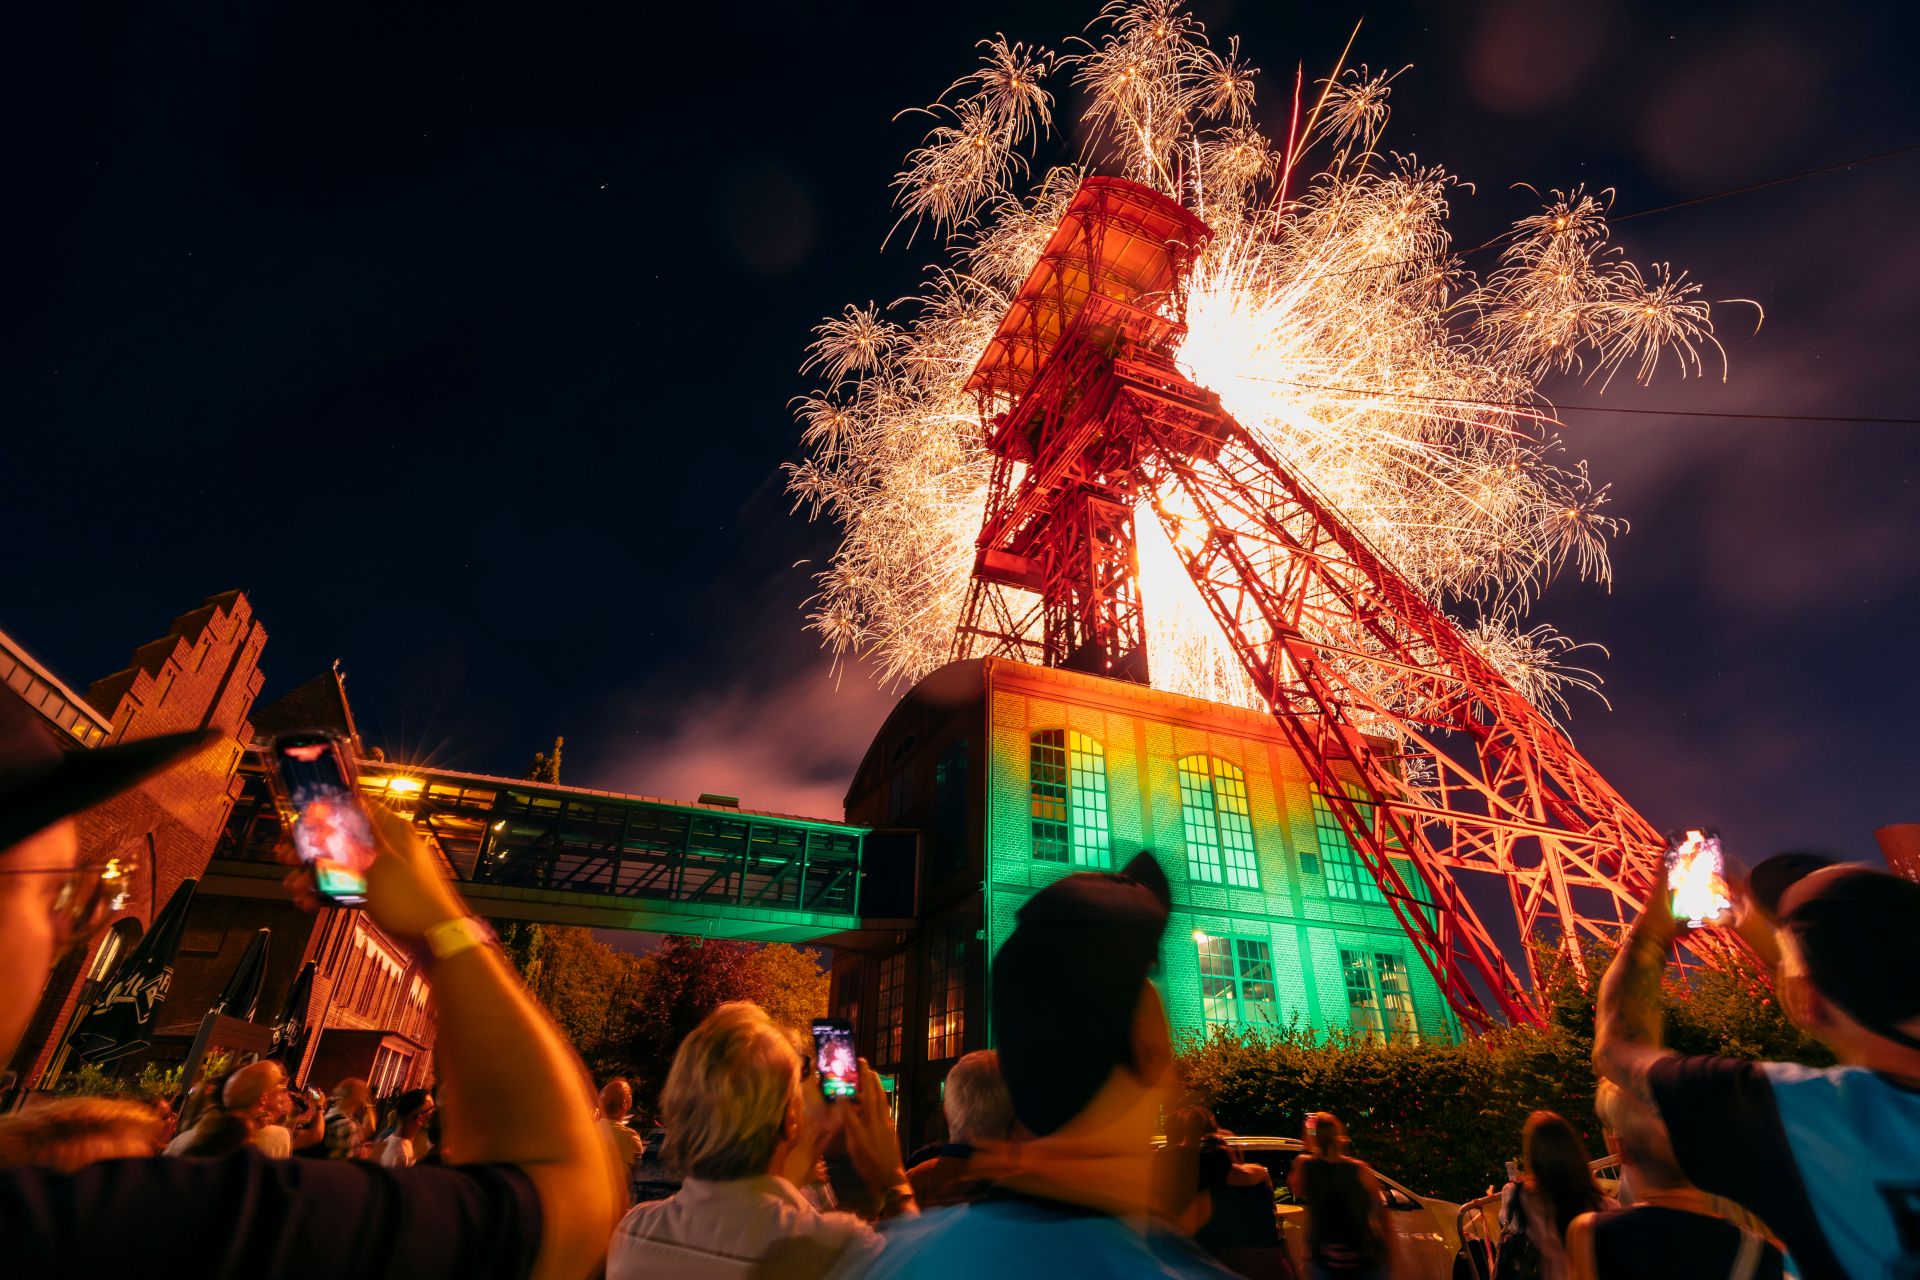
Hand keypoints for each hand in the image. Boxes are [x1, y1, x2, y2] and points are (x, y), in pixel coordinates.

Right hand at [282, 804, 466, 942]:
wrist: (435, 937)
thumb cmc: (411, 898)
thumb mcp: (376, 866)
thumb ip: (349, 844)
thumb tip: (328, 818)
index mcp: (393, 831)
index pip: (355, 809)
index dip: (326, 813)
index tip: (300, 822)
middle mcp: (387, 847)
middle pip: (342, 839)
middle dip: (311, 849)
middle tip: (284, 856)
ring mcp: (382, 871)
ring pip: (341, 865)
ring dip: (314, 875)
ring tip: (292, 887)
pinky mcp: (379, 894)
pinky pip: (348, 888)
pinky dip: (329, 894)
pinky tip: (308, 903)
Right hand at [840, 1058, 906, 1194]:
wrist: (889, 1179)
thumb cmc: (869, 1162)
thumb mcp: (854, 1142)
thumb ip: (849, 1118)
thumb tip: (843, 1099)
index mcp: (871, 1119)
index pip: (865, 1092)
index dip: (860, 1078)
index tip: (857, 1064)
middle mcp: (880, 1119)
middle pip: (875, 1094)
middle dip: (869, 1078)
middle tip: (864, 1064)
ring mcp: (886, 1125)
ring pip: (881, 1101)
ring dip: (875, 1087)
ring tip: (870, 1077)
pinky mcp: (890, 1131)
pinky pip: (883, 1110)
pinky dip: (878, 1101)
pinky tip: (876, 1102)